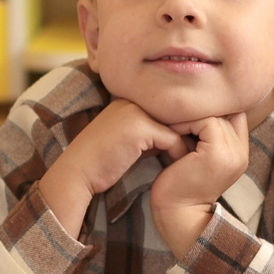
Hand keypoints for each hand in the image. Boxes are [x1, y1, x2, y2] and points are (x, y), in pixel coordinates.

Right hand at [40, 99, 187, 236]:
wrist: (78, 172)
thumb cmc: (101, 162)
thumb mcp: (127, 141)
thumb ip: (148, 133)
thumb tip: (176, 137)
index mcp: (126, 100)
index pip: (163, 108)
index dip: (176, 126)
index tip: (186, 143)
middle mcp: (131, 100)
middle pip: (172, 113)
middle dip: (185, 131)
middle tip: (195, 149)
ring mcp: (135, 112)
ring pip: (176, 125)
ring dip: (184, 143)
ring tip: (190, 157)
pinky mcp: (140, 128)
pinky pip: (173, 139)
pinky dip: (178, 153)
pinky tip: (178, 165)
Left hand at [149, 112, 251, 255]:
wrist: (177, 214)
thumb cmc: (179, 184)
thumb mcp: (197, 157)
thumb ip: (205, 136)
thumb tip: (194, 105)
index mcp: (239, 153)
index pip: (233, 114)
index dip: (211, 111)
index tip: (186, 120)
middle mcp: (241, 152)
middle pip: (225, 111)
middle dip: (199, 111)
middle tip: (176, 119)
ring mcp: (232, 153)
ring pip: (215, 114)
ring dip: (190, 117)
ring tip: (172, 127)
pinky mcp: (217, 153)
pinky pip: (206, 121)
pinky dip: (186, 123)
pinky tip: (172, 133)